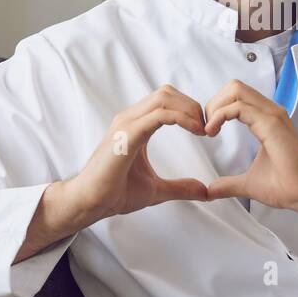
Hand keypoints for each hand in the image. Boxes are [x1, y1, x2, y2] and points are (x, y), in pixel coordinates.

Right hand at [67, 85, 209, 224]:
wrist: (90, 203)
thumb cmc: (115, 193)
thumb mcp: (156, 190)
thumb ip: (180, 187)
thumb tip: (205, 191)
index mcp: (135, 125)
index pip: (165, 100)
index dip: (189, 109)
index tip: (205, 130)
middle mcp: (130, 119)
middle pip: (167, 93)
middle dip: (192, 105)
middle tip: (207, 128)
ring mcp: (127, 124)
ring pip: (164, 97)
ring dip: (189, 109)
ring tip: (203, 130)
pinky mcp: (127, 134)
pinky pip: (160, 115)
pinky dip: (182, 118)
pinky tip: (195, 132)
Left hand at [203, 79, 297, 211]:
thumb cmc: (288, 185)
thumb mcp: (249, 183)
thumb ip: (229, 184)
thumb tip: (210, 191)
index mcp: (267, 120)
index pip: (237, 96)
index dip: (218, 109)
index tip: (209, 132)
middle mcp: (270, 112)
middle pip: (234, 86)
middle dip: (214, 103)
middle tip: (207, 128)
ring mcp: (272, 116)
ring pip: (236, 90)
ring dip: (216, 107)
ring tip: (209, 130)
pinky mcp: (271, 124)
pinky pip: (238, 107)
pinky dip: (220, 116)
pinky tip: (213, 132)